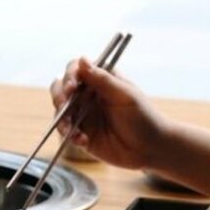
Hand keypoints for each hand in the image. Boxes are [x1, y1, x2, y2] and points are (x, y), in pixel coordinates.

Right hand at [50, 57, 165, 168]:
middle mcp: (87, 96)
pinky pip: (65, 132)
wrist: (150, 149)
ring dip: (61, 119)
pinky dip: (69, 135)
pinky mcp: (79, 134)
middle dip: (59, 96)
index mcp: (99, 81)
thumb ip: (103, 79)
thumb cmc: (143, 117)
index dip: (70, 76)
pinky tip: (82, 140)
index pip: (76, 70)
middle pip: (61, 88)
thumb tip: (82, 59)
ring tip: (70, 129)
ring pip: (59, 111)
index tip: (72, 86)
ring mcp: (82, 115)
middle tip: (63, 104)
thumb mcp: (125, 96)